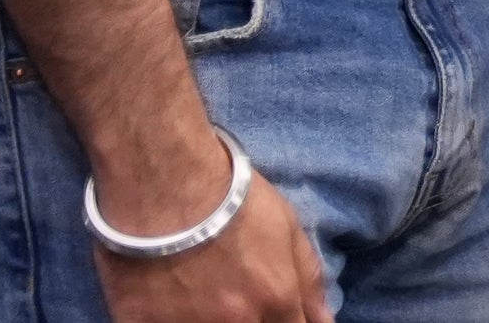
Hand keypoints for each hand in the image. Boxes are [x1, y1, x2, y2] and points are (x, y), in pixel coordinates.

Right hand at [88, 164, 329, 322]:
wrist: (165, 181)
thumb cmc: (230, 196)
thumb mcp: (287, 225)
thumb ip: (308, 280)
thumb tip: (324, 320)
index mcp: (274, 300)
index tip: (272, 313)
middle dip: (248, 322)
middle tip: (231, 299)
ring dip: (205, 321)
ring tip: (198, 296)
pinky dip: (165, 320)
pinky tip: (165, 302)